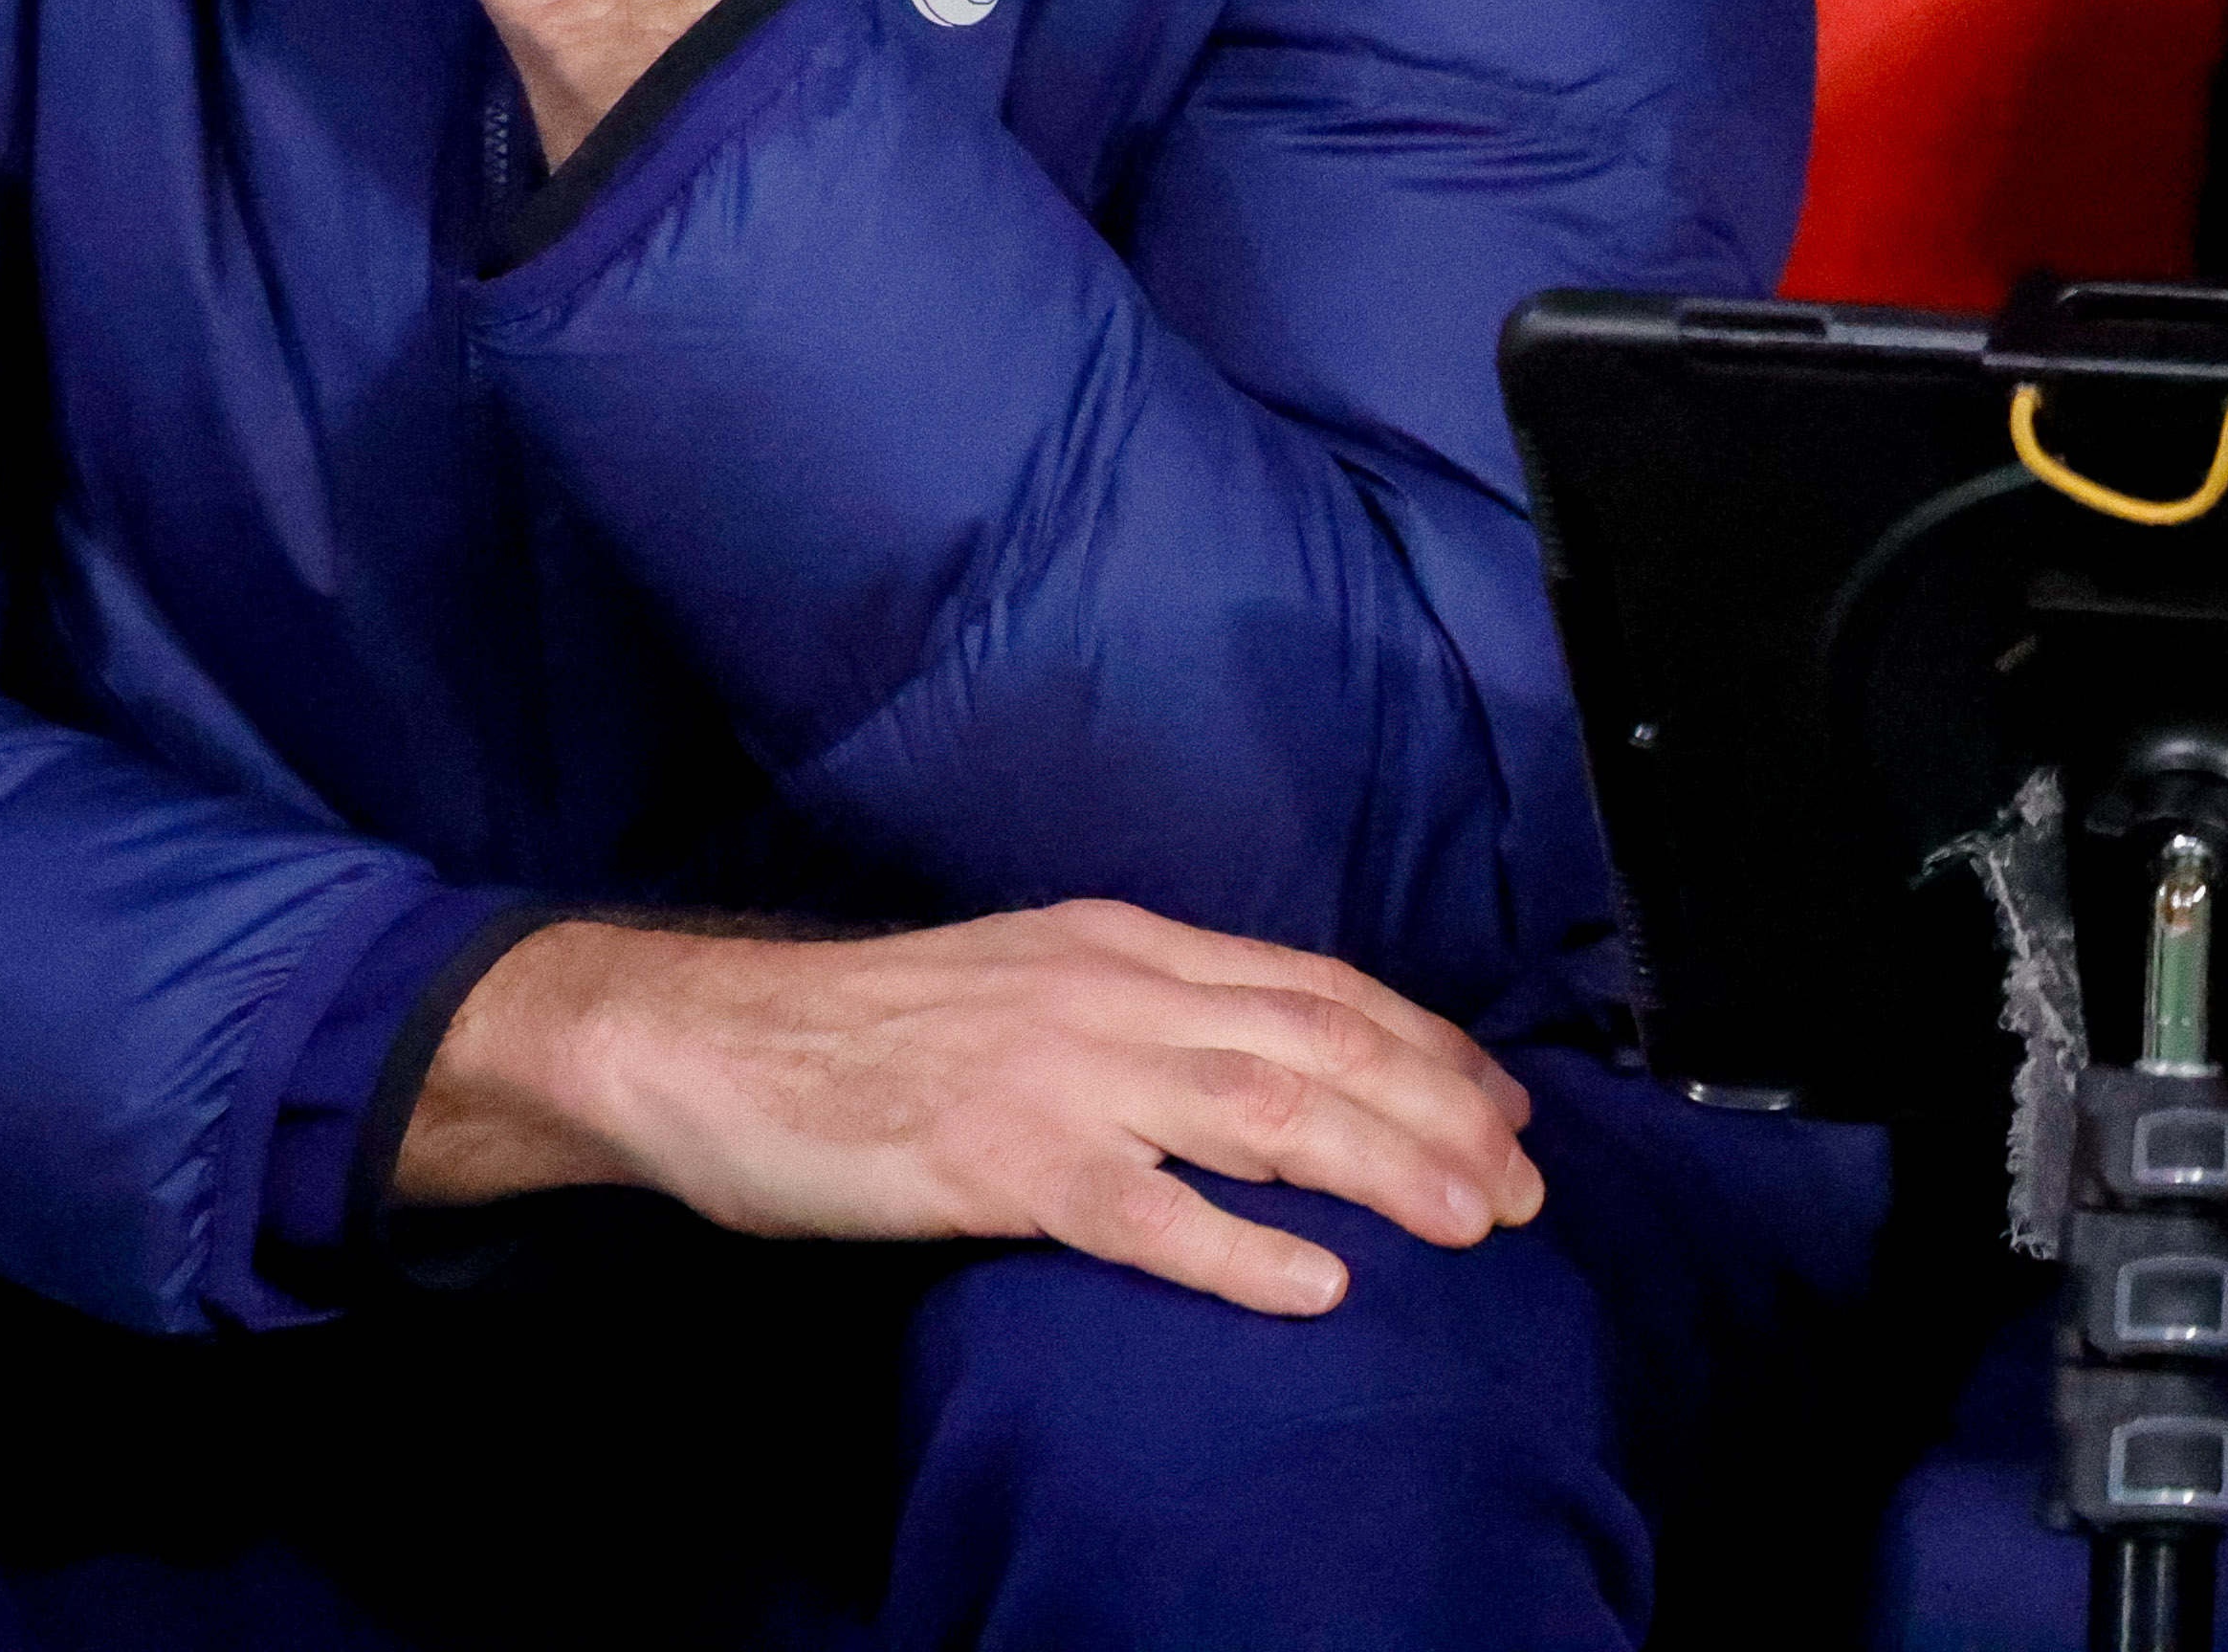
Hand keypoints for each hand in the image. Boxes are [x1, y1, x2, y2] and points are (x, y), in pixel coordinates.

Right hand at [392, 899, 1544, 1318]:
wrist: (700, 1040)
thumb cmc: (853, 1030)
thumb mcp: (1016, 982)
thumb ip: (1128, 1012)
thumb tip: (1245, 1066)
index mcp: (1112, 942)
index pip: (1308, 980)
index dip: (1422, 1040)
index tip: (1505, 1100)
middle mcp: (1103, 989)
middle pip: (1313, 1042)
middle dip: (1438, 1109)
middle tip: (1527, 1185)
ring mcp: (1051, 1072)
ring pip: (1260, 1110)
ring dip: (1383, 1165)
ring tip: (1472, 1221)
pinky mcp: (993, 1157)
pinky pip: (1141, 1207)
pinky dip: (1239, 1244)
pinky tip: (1314, 1284)